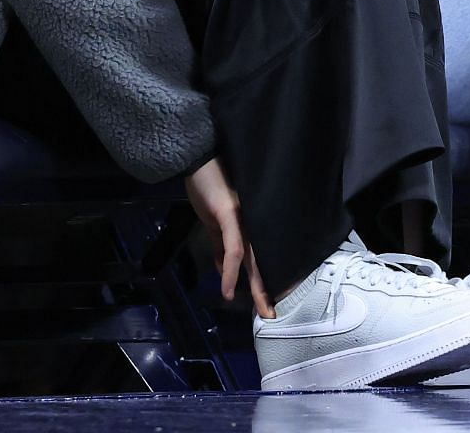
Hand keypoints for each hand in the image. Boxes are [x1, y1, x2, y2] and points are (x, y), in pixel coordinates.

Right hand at [185, 157, 271, 317]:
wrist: (197, 155)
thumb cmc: (207, 183)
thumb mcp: (213, 219)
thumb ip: (219, 243)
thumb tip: (223, 269)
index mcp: (249, 222)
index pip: (261, 255)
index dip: (266, 279)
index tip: (272, 301)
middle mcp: (252, 221)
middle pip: (263, 261)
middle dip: (268, 289)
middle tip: (273, 314)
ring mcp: (243, 218)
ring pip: (255, 259)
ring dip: (258, 287)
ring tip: (263, 309)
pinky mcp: (230, 215)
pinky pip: (233, 249)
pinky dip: (230, 272)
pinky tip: (228, 289)